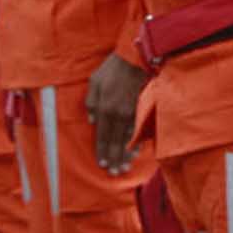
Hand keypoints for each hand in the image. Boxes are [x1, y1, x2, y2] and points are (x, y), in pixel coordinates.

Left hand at [84, 51, 148, 172]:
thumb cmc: (111, 70)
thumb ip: (91, 102)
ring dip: (126, 154)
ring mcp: (132, 113)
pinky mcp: (141, 109)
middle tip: (116, 172)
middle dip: (115, 158)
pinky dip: (136, 142)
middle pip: (116, 141)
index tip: (103, 165)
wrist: (134, 59)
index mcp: (104, 108)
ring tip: (125, 166)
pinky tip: (135, 151)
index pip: (102, 136)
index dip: (102, 152)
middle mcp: (118, 114)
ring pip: (128, 138)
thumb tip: (92, 120)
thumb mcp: (93, 82)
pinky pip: (138, 130)